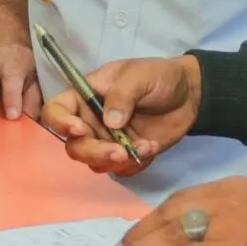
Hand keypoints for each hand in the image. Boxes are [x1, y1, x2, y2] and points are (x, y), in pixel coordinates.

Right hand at [39, 55, 199, 176]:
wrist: (190, 95)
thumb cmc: (159, 76)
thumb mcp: (140, 76)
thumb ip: (122, 94)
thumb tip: (110, 122)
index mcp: (86, 96)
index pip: (55, 111)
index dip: (60, 123)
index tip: (80, 129)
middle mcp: (91, 121)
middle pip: (75, 146)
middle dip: (94, 152)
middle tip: (120, 151)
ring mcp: (108, 140)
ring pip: (95, 162)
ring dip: (117, 161)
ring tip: (146, 146)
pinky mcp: (126, 154)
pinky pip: (120, 170)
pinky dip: (135, 164)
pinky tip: (151, 147)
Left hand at [114, 178, 246, 245]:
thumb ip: (233, 217)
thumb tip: (209, 238)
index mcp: (230, 188)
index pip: (181, 200)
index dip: (156, 218)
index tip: (140, 233)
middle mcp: (222, 199)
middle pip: (170, 212)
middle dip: (141, 232)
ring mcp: (226, 222)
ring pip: (173, 232)